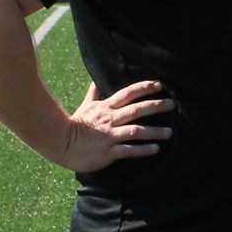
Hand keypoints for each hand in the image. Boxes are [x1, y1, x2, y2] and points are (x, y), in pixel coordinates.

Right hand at [59, 79, 174, 172]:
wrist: (60, 143)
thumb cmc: (74, 125)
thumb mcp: (85, 106)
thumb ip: (94, 94)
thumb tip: (96, 79)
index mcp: (106, 108)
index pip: (128, 94)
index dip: (144, 88)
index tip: (159, 85)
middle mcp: (110, 120)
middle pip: (136, 110)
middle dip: (155, 106)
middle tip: (172, 104)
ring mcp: (110, 136)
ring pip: (136, 131)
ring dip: (154, 132)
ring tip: (169, 132)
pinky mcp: (108, 152)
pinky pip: (129, 150)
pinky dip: (143, 150)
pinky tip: (156, 149)